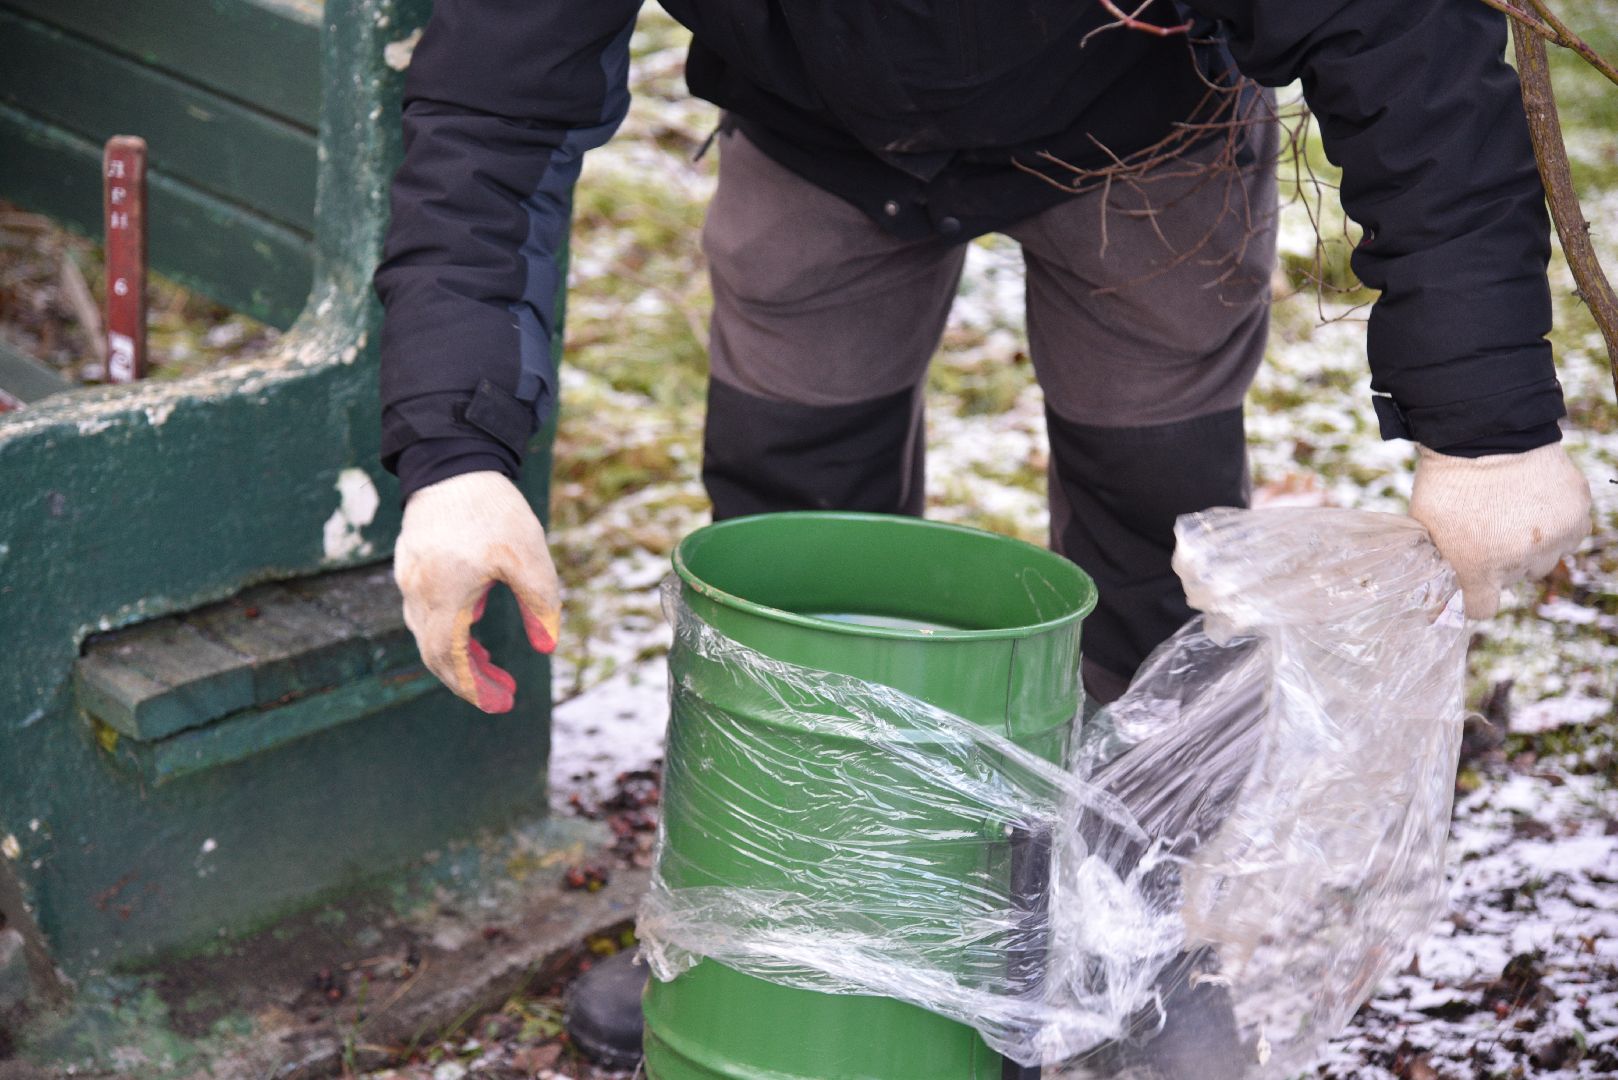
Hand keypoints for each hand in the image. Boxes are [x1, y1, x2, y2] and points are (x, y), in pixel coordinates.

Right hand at [394, 471, 560, 711]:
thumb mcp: (528, 557)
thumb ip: (540, 604)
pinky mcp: (412, 561)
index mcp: (443, 596)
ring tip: (494, 666)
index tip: (502, 705)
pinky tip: (474, 622)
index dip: (474, 689)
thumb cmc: (492, 508)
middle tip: (505, 694)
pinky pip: (426, 608)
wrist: (452, 457)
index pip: (449, 661)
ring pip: (429, 632)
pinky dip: (450, 628)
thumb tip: (547, 647)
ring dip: (461, 655)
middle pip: (436, 654)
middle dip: (471, 679)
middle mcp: (417, 592)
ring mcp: (409, 576)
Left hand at [1409, 443, 1591, 618]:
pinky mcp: (1576, 514)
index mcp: (1477, 568)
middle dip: (1501, 562)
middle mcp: (1520, 560)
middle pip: (1514, 579)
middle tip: (1487, 530)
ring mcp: (1553, 537)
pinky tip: (1536, 504)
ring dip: (1532, 545)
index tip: (1470, 581)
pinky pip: (1571, 534)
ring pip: (1545, 559)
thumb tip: (1434, 600)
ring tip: (1511, 513)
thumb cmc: (1446, 480)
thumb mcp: (1424, 526)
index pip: (1481, 609)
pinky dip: (1557, 525)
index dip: (1473, 595)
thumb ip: (1436, 563)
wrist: (1482, 431)